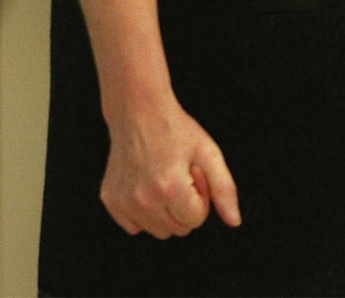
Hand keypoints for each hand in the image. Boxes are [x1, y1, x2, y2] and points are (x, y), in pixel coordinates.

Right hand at [100, 101, 240, 238]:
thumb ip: (225, 189)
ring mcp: (123, 202)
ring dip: (166, 212)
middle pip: (178, 229)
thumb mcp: (209, 153)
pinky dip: (144, 213)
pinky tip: (148, 186)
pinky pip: (135, 226)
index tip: (194, 176)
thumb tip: (234, 221)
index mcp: (170, 188)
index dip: (202, 198)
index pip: (196, 220)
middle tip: (181, 176)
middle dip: (186, 207)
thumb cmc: (176, 131)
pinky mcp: (110, 201)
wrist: (139, 113)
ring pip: (157, 231)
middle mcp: (143, 200)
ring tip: (165, 180)